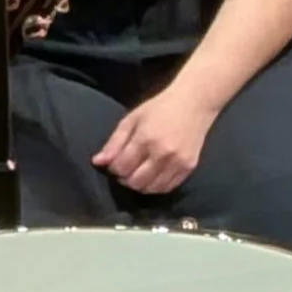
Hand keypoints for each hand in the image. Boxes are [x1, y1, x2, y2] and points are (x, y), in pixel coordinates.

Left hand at [93, 80, 218, 195]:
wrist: (194, 104)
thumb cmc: (160, 108)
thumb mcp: (132, 120)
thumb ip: (114, 142)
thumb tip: (98, 162)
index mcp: (145, 139)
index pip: (121, 167)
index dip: (113, 169)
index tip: (114, 163)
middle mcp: (162, 153)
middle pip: (135, 181)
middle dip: (125, 179)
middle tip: (125, 170)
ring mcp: (177, 162)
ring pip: (151, 188)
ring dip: (140, 185)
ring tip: (137, 174)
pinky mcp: (189, 167)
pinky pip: (168, 187)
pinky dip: (156, 186)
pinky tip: (152, 177)